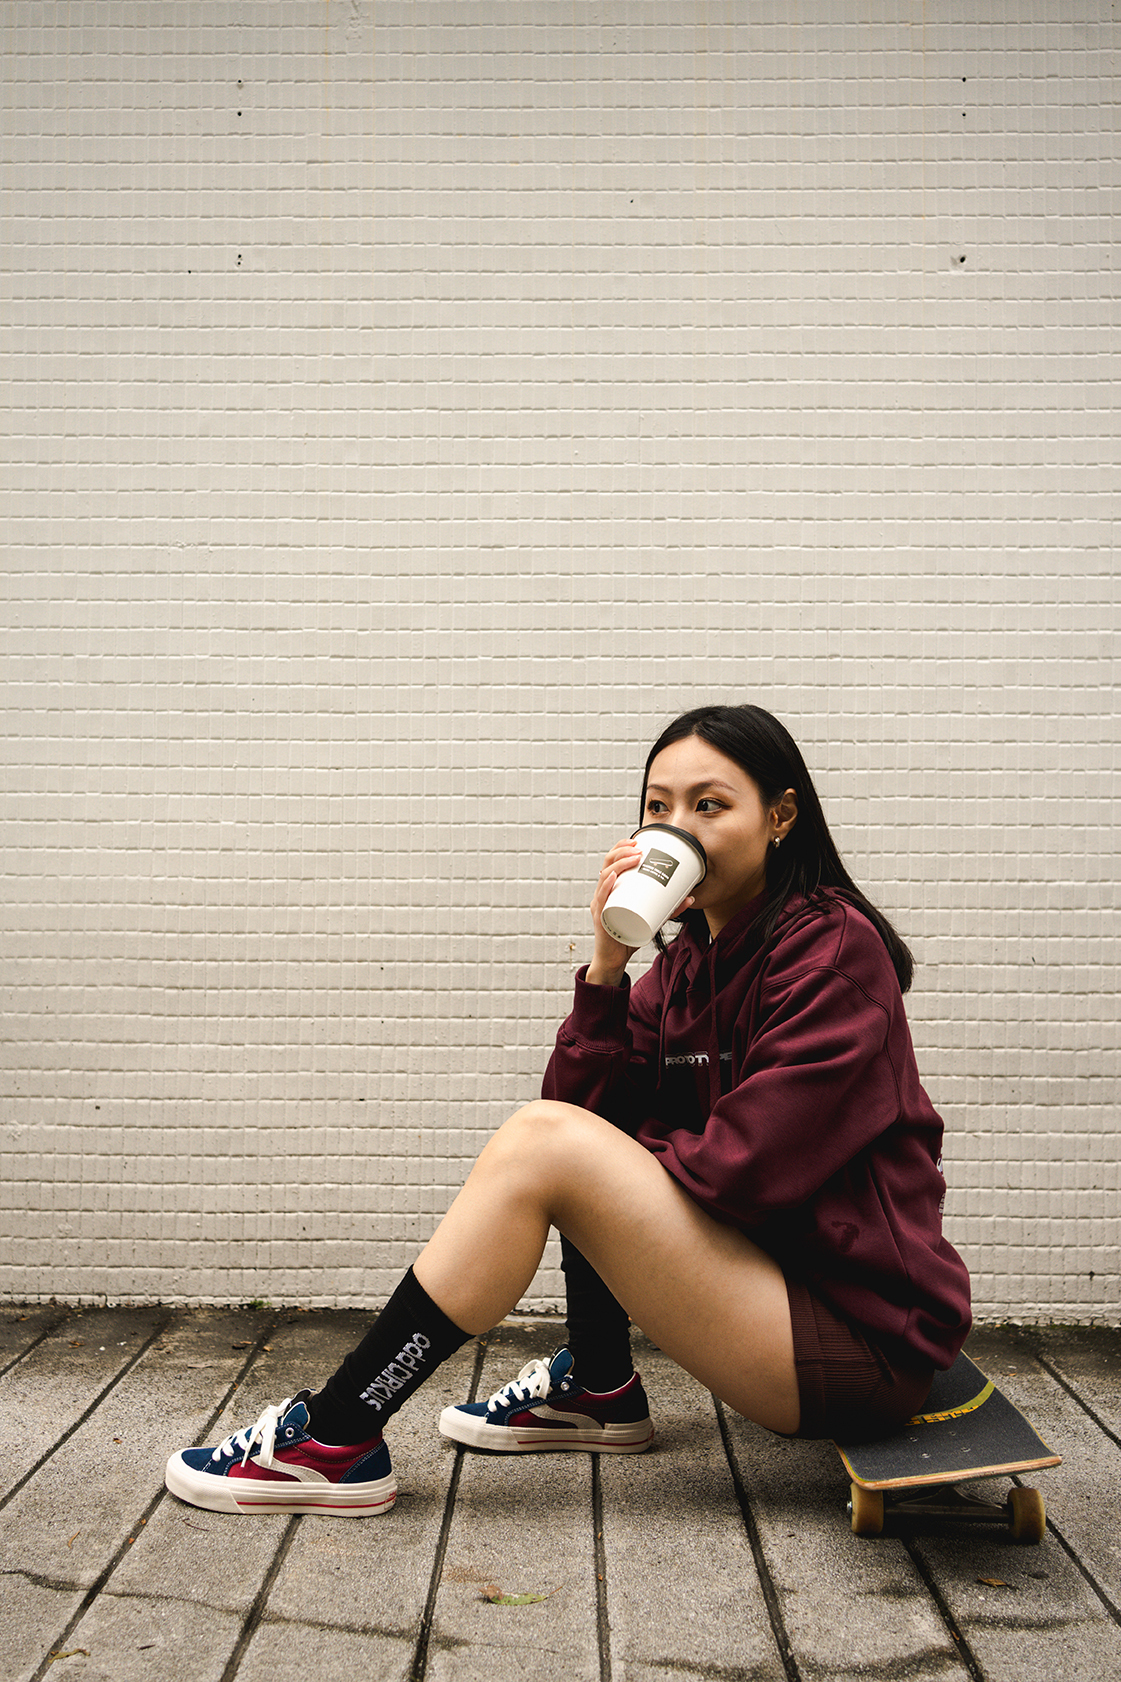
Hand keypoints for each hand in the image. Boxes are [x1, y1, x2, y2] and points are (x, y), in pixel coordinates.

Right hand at [586, 839, 694, 984]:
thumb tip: (690, 897)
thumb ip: (669, 909)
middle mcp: (603, 893)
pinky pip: (601, 899)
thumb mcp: (652, 918)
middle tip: (638, 848)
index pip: (612, 862)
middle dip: (621, 852)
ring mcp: (600, 905)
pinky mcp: (600, 918)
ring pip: (604, 877)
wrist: (615, 959)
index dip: (621, 848)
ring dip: (618, 864)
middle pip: (607, 865)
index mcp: (612, 889)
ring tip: (634, 858)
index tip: (636, 841)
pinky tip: (612, 877)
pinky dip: (606, 886)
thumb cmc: (629, 935)